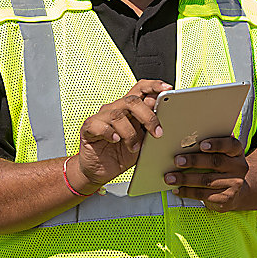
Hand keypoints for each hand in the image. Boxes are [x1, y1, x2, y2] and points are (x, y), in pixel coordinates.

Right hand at [68, 79, 169, 193]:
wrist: (99, 171)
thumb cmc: (121, 153)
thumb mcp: (141, 141)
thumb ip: (150, 128)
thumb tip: (166, 118)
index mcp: (129, 109)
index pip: (141, 88)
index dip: (154, 86)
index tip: (167, 88)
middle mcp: (115, 109)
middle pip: (132, 101)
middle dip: (148, 116)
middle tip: (157, 133)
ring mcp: (100, 118)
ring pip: (117, 115)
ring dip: (130, 133)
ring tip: (134, 147)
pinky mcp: (88, 128)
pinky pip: (98, 125)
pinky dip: (109, 133)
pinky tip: (115, 140)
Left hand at [164, 136, 248, 211]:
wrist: (237, 191)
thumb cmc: (223, 167)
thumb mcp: (222, 155)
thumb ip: (210, 148)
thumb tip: (184, 143)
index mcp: (237, 152)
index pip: (230, 145)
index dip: (217, 144)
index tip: (201, 145)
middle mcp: (239, 167)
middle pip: (215, 162)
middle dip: (194, 161)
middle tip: (177, 160)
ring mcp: (234, 184)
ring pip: (206, 180)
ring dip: (185, 179)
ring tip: (170, 178)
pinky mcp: (226, 199)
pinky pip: (204, 194)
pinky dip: (188, 192)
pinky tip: (177, 190)